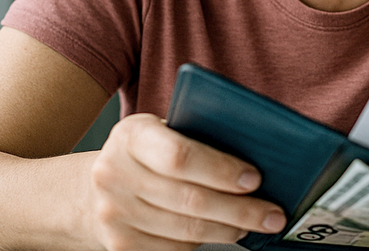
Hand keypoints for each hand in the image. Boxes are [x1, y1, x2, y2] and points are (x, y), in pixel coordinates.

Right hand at [88, 113, 286, 250]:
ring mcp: (113, 213)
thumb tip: (260, 153)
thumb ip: (200, 135)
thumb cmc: (148, 153)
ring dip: (229, 230)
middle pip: (190, 200)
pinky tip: (222, 232)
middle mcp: (115, 174)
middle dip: (241, 210)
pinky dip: (204, 243)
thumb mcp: (165, 130)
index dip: (222, 171)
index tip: (255, 179)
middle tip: (273, 214)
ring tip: (254, 224)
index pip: (180, 157)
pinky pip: (174, 249)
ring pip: (186, 230)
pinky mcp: (120, 244)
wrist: (95, 187)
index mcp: (132, 136)